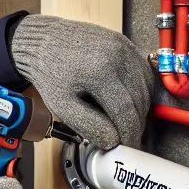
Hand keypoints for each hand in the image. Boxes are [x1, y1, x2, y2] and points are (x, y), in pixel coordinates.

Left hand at [10, 14, 152, 147]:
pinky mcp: (125, 42)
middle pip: (139, 101)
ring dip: (141, 108)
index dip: (130, 134)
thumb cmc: (49, 72)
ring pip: (145, 87)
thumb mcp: (62, 105)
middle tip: (128, 137)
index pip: (126, 113)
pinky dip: (141, 90)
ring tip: (127, 121)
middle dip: (136, 124)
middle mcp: (118, 56)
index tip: (128, 147)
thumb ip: (88, 125)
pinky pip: (143, 72)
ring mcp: (124, 46)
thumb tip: (112, 141)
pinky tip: (129, 100)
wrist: (42, 41)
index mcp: (101, 72)